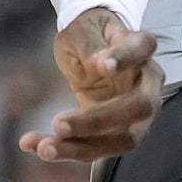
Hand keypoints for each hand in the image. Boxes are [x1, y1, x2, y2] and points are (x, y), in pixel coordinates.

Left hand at [24, 7, 163, 163]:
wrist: (89, 52)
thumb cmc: (89, 36)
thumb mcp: (82, 31)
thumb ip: (91, 45)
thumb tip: (98, 63)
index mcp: (140, 48)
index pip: (141, 48)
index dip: (125, 58)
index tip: (102, 65)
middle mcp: (146, 84)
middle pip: (137, 108)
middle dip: (98, 121)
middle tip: (58, 124)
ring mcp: (136, 114)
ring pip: (120, 139)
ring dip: (80, 149)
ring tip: (44, 148)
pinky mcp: (114, 133)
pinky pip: (95, 148)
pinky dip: (65, 151)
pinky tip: (34, 145)